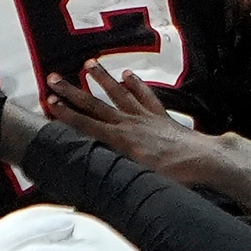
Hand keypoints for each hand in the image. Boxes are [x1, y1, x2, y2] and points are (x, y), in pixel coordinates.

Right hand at [45, 64, 218, 186]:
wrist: (201, 159)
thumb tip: (92, 186)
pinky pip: (145, 96)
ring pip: (118, 93)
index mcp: (120, 140)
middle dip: (73, 91)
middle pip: (95, 105)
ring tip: (88, 63)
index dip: (67, 113)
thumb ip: (115, 175)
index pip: (87, 124)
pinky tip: (127, 74)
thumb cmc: (171, 174)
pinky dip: (135, 84)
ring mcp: (144, 116)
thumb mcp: (138, 179)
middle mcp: (128, 124)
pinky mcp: (159, 115)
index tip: (50, 101)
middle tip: (54, 77)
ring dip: (102, 79)